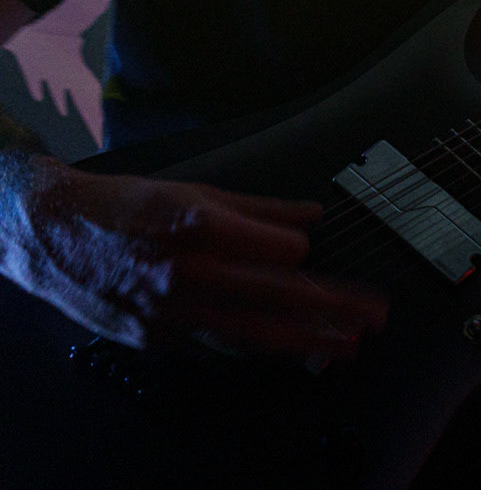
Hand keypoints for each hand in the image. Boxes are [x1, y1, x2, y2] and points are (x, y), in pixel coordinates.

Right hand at [0, 158, 386, 360]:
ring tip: (345, 348)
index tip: (309, 251)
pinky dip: (257, 347)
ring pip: (251, 333)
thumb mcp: (194, 189)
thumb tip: (311, 216)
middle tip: (371, 317)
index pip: (275, 252)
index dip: (296, 253)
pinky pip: (218, 343)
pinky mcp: (158, 337)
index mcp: (199, 227)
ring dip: (305, 342)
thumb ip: (259, 208)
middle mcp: (187, 273)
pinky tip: (292, 350)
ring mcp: (171, 311)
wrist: (49, 235)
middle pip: (274, 297)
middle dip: (330, 309)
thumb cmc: (124, 206)